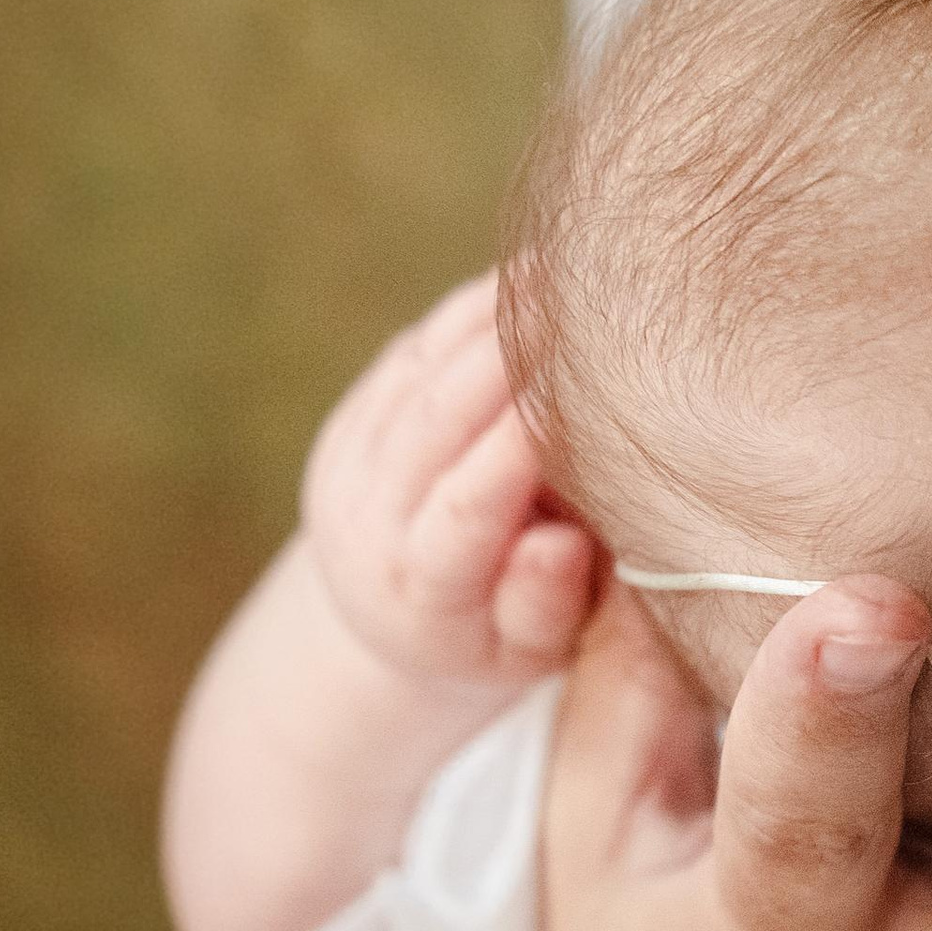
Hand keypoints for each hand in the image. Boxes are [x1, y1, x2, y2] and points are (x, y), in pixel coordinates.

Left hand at [300, 274, 597, 694]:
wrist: (395, 625)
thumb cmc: (496, 642)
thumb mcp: (528, 655)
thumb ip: (543, 606)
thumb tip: (557, 544)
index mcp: (419, 593)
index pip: (466, 511)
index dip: (518, 451)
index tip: (578, 399)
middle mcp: (367, 523)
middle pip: (432, 428)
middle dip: (505, 363)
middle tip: (581, 311)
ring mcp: (350, 463)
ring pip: (418, 377)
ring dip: (488, 322)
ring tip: (561, 275)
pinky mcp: (354, 418)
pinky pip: (413, 352)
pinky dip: (470, 313)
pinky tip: (528, 279)